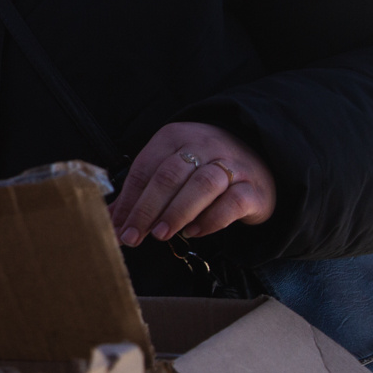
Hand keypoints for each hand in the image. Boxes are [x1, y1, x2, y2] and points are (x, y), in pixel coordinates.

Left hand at [110, 121, 276, 247]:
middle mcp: (204, 146)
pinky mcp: (254, 188)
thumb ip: (143, 191)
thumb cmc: (203, 166)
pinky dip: (212, 219)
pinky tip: (194, 232)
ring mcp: (232, 165)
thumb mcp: (171, 169)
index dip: (129, 200)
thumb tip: (112, 219)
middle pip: (170, 176)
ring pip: (202, 185)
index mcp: (175, 137)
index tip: (118, 227)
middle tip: (133, 235)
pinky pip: (233, 202)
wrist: (260, 157)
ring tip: (160, 234)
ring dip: (177, 212)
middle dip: (147, 209)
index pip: (145, 168)